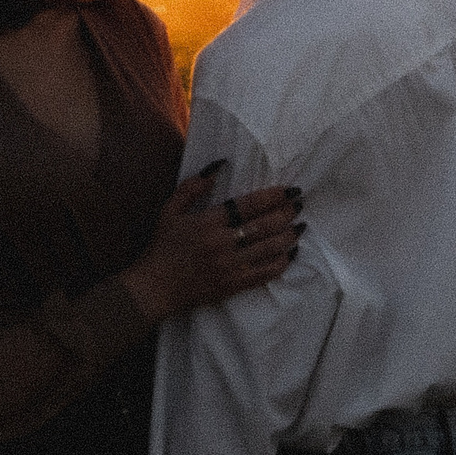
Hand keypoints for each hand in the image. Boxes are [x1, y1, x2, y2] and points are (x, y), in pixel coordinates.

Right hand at [121, 166, 303, 320]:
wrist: (155, 287)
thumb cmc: (162, 246)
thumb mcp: (169, 210)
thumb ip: (192, 187)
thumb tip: (218, 167)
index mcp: (208, 222)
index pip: (249, 205)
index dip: (273, 196)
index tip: (290, 190)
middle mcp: (222, 242)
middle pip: (264, 225)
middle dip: (286, 213)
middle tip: (299, 205)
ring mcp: (230, 265)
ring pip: (270, 248)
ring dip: (289, 235)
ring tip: (300, 225)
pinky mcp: (234, 285)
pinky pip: (265, 273)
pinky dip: (282, 262)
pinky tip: (291, 253)